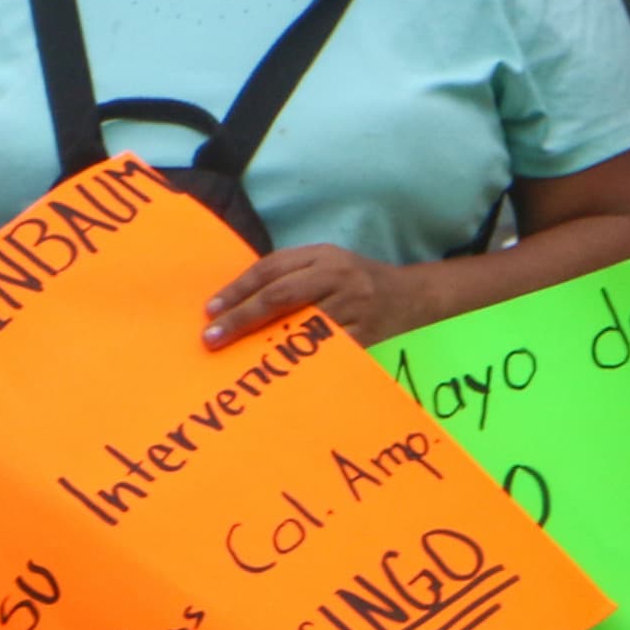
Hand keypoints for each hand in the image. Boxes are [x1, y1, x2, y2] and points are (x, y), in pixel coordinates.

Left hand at [205, 243, 429, 347]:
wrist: (418, 298)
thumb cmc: (361, 284)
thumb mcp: (329, 266)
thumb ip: (292, 276)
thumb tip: (239, 301)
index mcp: (324, 256)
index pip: (271, 269)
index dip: (238, 290)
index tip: (211, 311)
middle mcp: (339, 277)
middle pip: (280, 295)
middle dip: (242, 317)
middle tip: (212, 338)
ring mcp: (355, 306)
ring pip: (302, 325)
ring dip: (266, 343)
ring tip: (237, 358)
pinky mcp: (368, 336)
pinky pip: (328, 351)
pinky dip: (302, 361)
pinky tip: (280, 372)